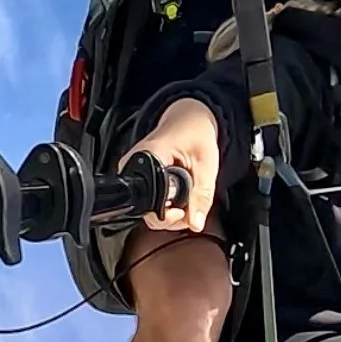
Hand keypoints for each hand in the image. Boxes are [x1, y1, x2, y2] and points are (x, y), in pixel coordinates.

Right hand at [123, 100, 220, 232]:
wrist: (189, 117)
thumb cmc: (196, 133)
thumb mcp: (207, 166)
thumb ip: (202, 197)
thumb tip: (195, 224)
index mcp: (148, 157)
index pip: (149, 202)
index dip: (168, 215)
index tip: (184, 212)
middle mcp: (134, 164)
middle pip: (146, 211)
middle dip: (172, 217)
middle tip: (190, 208)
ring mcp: (133, 170)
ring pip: (147, 209)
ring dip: (170, 212)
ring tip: (186, 198)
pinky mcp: (138, 176)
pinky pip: (149, 201)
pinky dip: (167, 204)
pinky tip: (178, 194)